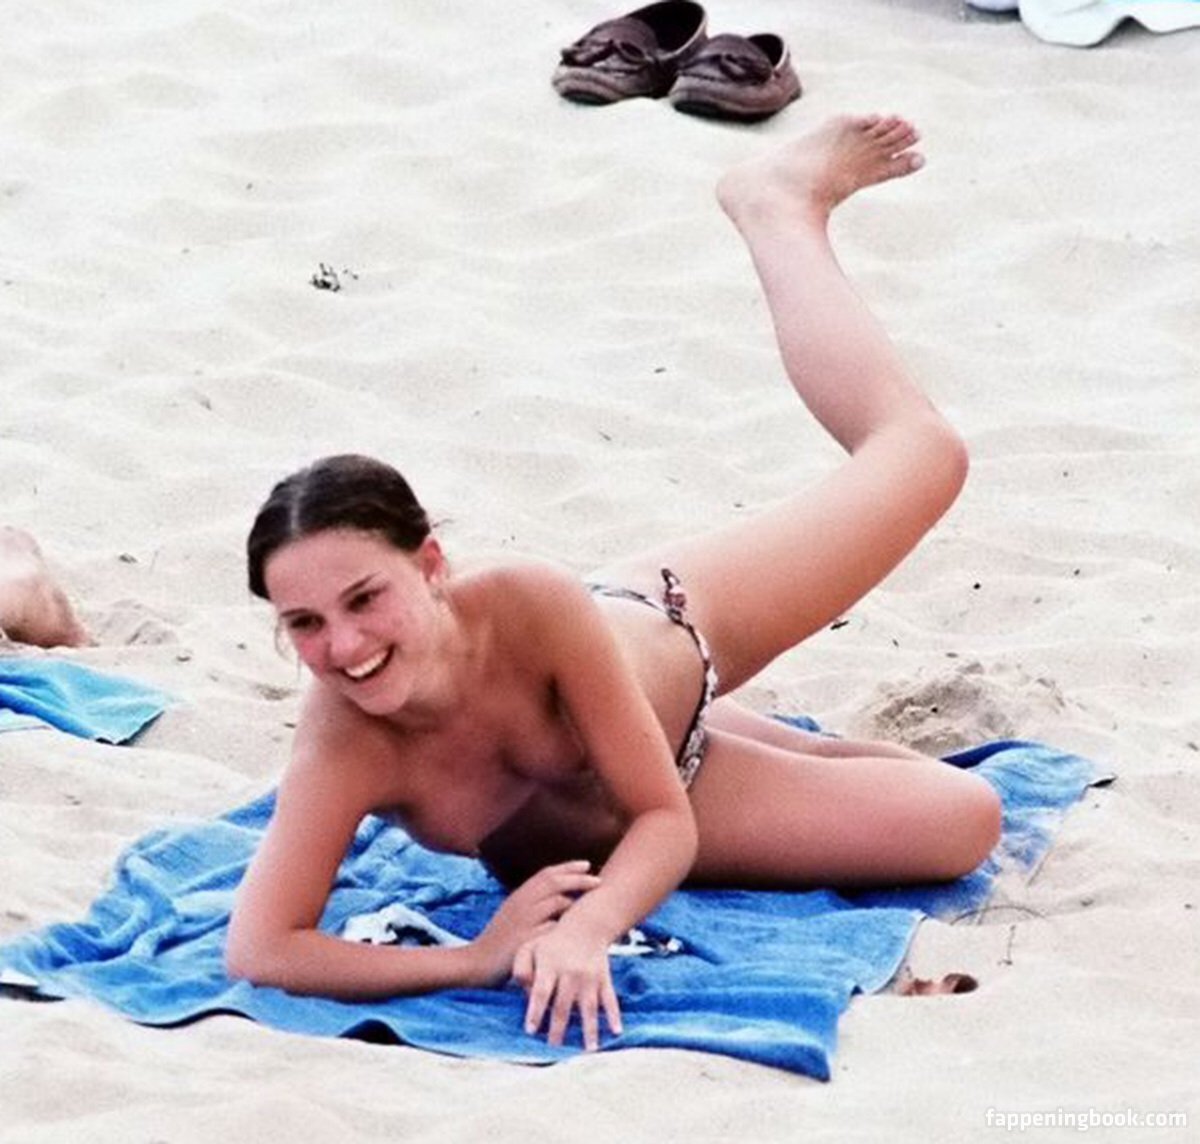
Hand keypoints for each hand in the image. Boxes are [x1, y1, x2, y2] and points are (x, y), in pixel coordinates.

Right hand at [472, 860, 599, 985]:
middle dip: (578, 879)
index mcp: (519, 894)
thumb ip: (532, 903)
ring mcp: (523, 920)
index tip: (587, 865)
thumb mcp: (513, 914)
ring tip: (591, 906)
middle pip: (554, 882)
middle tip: (598, 880)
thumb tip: (558, 895)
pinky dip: (565, 926)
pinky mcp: (525, 939)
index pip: (546, 873)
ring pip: (555, 902)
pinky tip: (578, 930)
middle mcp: (521, 902)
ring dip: (575, 901)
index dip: (568, 867)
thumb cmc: (499, 939)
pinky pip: (551, 928)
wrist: (477, 962)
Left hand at [513, 918, 622, 1051]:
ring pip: (589, 1007)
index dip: (536, 1011)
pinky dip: (614, 1015)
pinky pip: (610, 999)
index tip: (531, 1031)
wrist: (586, 927)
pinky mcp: (604, 979)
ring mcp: (589, 977)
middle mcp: (570, 973)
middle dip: (559, 1029)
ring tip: (588, 1050)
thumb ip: (521, 969)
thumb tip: (524, 992)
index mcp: (550, 966)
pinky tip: (616, 1031)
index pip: (541, 992)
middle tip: (553, 1050)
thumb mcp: (531, 948)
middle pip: (564, 1005)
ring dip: (589, 1029)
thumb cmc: (552, 943)